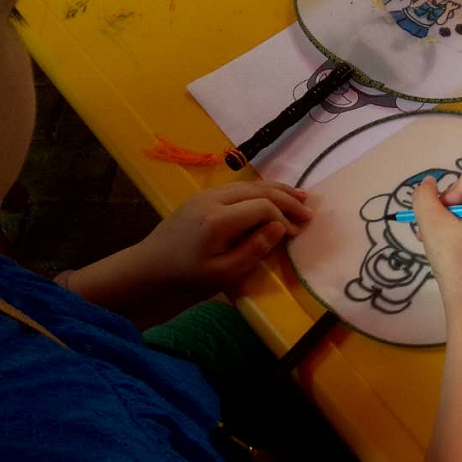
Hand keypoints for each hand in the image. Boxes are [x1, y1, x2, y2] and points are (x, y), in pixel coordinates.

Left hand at [134, 180, 311, 291]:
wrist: (151, 267)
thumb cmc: (189, 276)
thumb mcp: (224, 273)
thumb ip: (254, 249)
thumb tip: (279, 227)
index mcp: (218, 220)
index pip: (262, 207)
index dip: (284, 218)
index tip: (297, 234)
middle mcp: (213, 200)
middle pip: (259, 190)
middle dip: (287, 199)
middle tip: (309, 212)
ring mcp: (207, 194)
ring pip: (250, 185)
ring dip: (277, 190)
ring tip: (301, 197)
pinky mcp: (204, 196)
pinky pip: (239, 188)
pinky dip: (261, 191)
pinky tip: (274, 196)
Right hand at [412, 162, 461, 316]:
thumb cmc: (457, 266)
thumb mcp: (433, 227)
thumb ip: (424, 198)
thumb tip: (428, 184)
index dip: (452, 191)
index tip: (446, 218)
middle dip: (450, 204)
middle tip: (438, 230)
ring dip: (450, 217)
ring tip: (438, 240)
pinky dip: (460, 226)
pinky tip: (448, 245)